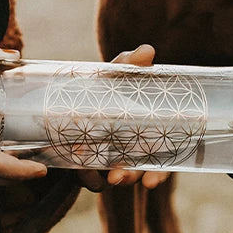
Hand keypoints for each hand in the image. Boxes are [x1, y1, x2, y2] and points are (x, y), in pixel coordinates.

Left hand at [75, 44, 171, 192]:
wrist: (72, 95)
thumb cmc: (107, 86)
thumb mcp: (117, 74)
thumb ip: (130, 65)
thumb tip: (147, 51)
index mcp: (145, 138)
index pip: (159, 163)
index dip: (158, 175)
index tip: (151, 182)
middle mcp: (129, 154)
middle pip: (134, 173)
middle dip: (128, 178)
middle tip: (119, 177)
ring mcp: (106, 160)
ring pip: (112, 177)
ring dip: (104, 177)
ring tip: (99, 173)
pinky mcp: (84, 165)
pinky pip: (88, 177)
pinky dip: (86, 176)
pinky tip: (82, 171)